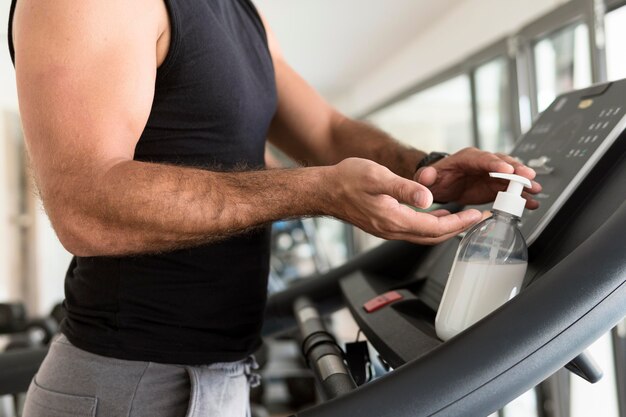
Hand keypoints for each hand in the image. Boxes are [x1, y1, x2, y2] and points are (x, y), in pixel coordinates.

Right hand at [327, 158, 482, 243]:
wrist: (325, 190)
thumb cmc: (347, 180)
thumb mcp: (378, 177)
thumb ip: (404, 189)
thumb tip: (428, 198)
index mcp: (394, 219)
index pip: (435, 228)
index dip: (459, 223)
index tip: (476, 215)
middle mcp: (392, 230)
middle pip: (433, 236)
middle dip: (458, 229)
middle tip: (477, 219)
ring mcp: (388, 230)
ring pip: (424, 235)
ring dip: (445, 228)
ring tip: (462, 218)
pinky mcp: (383, 225)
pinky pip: (413, 230)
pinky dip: (430, 225)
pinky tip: (435, 215)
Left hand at [414, 148, 541, 207]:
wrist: (439, 184)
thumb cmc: (435, 177)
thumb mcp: (427, 176)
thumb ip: (426, 175)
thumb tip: (426, 175)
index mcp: (467, 158)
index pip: (483, 158)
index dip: (495, 163)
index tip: (507, 168)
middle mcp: (483, 163)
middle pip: (503, 163)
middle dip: (517, 170)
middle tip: (529, 177)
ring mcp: (491, 175)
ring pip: (511, 177)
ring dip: (524, 184)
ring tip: (536, 191)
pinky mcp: (494, 187)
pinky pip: (510, 190)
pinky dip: (521, 197)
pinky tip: (531, 203)